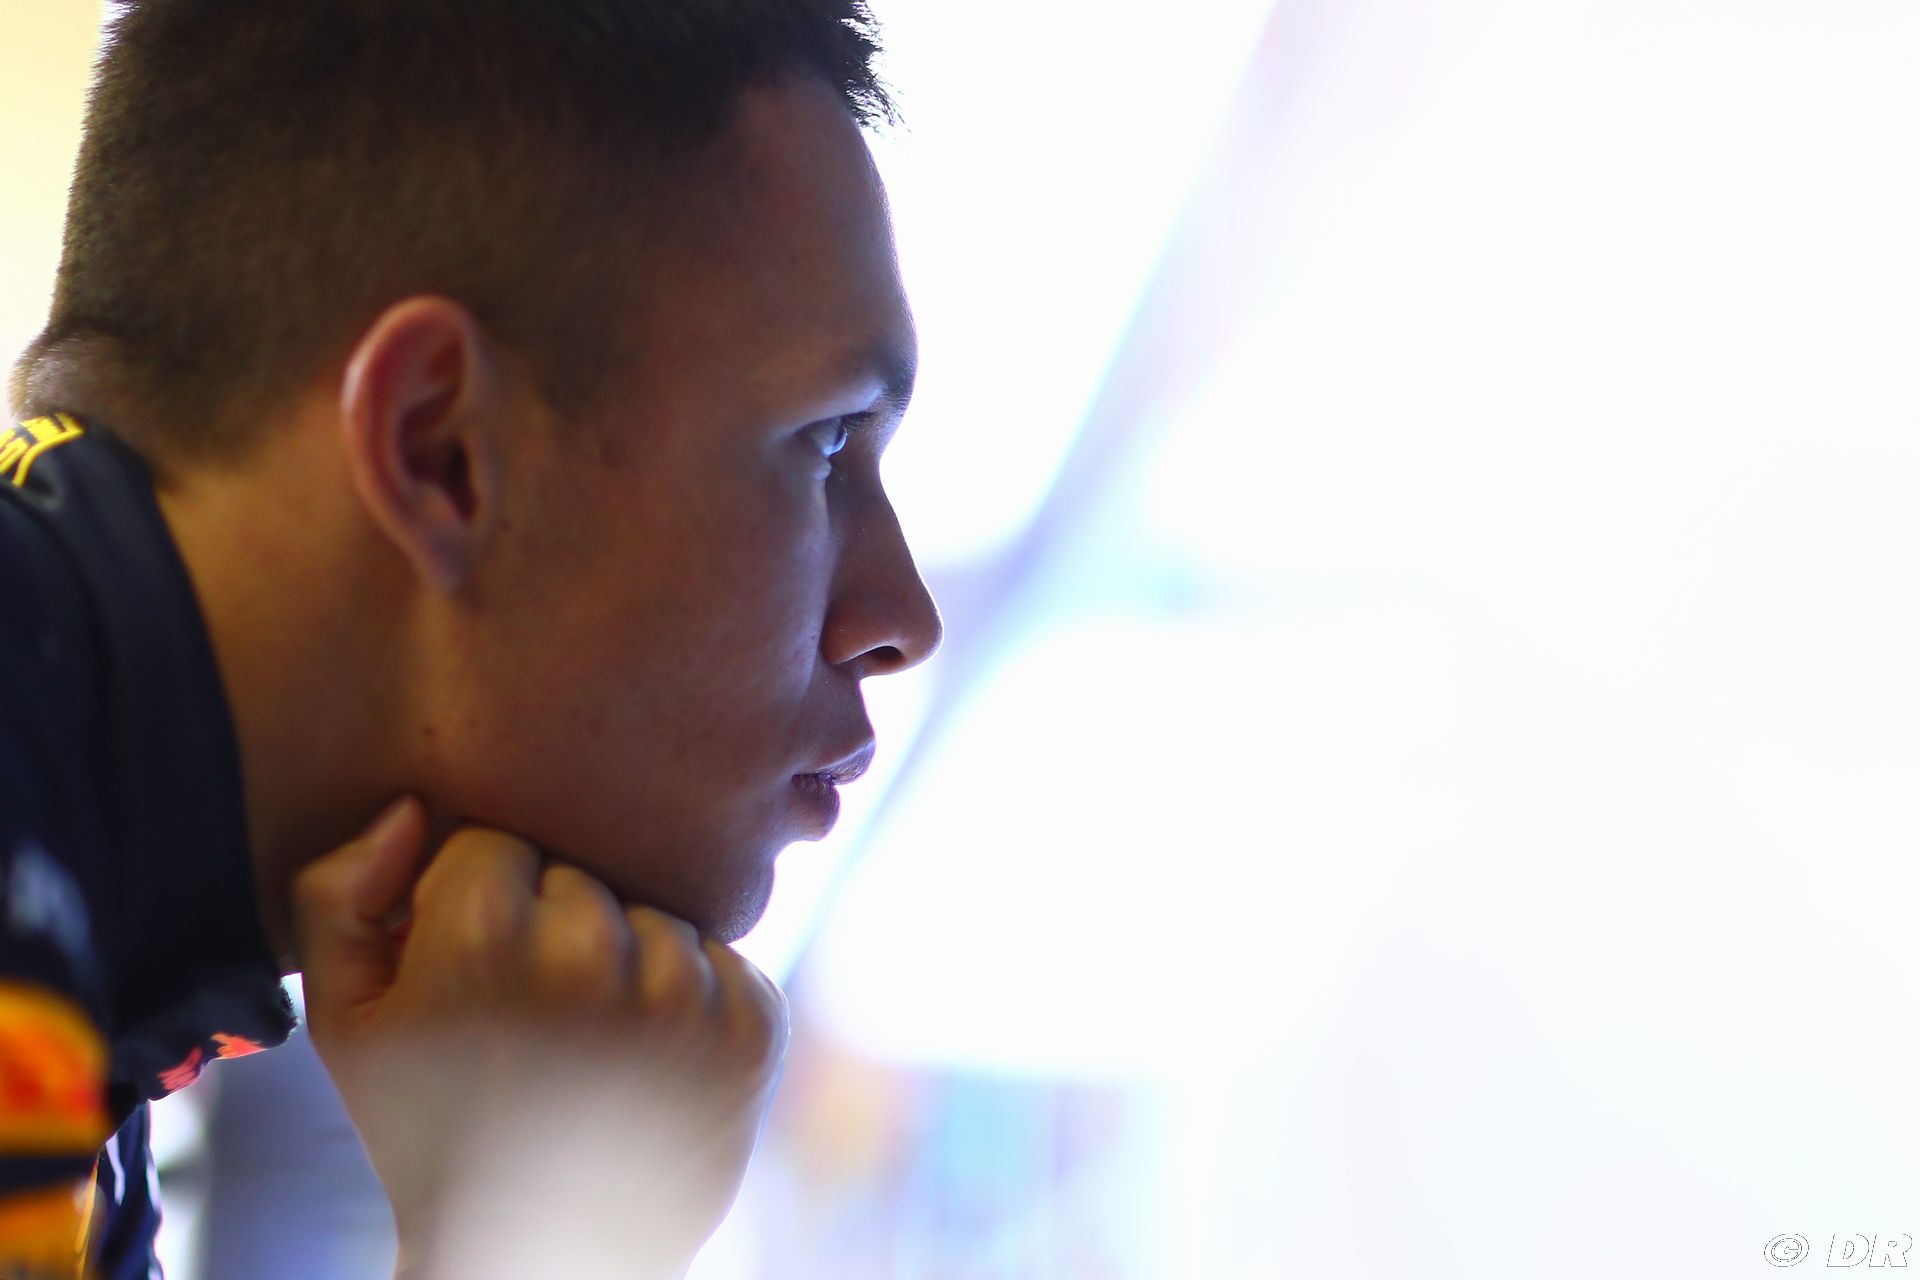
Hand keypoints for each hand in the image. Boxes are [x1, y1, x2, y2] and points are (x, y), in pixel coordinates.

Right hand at [289, 796, 789, 1278]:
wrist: (542, 1258)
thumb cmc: (431, 1128)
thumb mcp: (346, 1022)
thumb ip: (338, 893)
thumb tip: (413, 807)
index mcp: (482, 941)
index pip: (497, 842)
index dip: (477, 906)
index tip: (472, 974)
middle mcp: (590, 959)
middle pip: (581, 874)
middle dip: (553, 928)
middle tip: (531, 1020)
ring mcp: (681, 997)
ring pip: (654, 912)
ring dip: (627, 961)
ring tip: (589, 1048)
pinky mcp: (753, 1029)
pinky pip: (721, 955)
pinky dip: (691, 995)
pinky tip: (647, 1062)